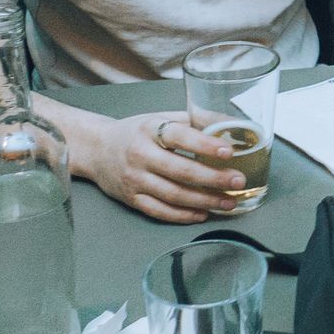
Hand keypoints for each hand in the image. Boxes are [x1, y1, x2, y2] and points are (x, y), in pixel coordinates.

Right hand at [82, 112, 246, 222]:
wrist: (96, 149)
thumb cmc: (137, 132)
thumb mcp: (162, 118)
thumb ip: (195, 120)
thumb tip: (232, 123)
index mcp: (150, 130)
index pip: (180, 137)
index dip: (205, 145)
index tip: (229, 151)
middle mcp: (140, 155)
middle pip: (181, 171)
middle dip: (214, 179)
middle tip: (238, 182)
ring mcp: (134, 179)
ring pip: (174, 195)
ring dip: (205, 201)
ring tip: (229, 202)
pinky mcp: (131, 199)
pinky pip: (160, 211)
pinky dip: (183, 215)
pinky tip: (203, 213)